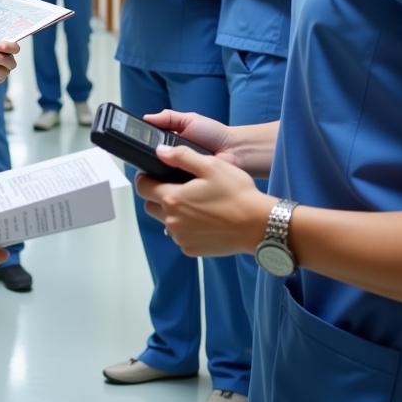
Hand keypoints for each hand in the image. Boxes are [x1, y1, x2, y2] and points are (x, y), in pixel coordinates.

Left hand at [135, 141, 272, 257]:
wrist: (259, 226)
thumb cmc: (237, 194)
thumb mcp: (210, 166)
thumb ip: (181, 156)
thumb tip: (159, 152)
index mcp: (172, 198)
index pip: (142, 188)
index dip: (145, 178)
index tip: (154, 174)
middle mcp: (172, 221)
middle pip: (151, 206)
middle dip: (158, 195)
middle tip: (179, 188)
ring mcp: (181, 238)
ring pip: (165, 222)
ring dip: (173, 212)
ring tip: (195, 204)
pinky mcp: (191, 250)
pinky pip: (180, 236)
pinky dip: (185, 228)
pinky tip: (203, 220)